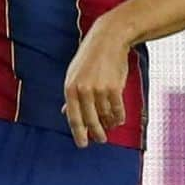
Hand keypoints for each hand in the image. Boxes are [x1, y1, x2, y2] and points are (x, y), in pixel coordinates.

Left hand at [62, 17, 129, 148]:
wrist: (108, 39)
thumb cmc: (89, 58)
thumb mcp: (74, 74)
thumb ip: (72, 95)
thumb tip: (66, 112)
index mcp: (70, 88)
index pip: (73, 118)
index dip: (79, 134)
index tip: (83, 145)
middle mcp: (83, 91)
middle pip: (90, 120)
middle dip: (96, 133)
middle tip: (101, 140)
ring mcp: (99, 89)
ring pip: (105, 115)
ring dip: (109, 123)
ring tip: (111, 126)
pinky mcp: (114, 87)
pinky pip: (117, 109)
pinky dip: (119, 116)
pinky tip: (119, 119)